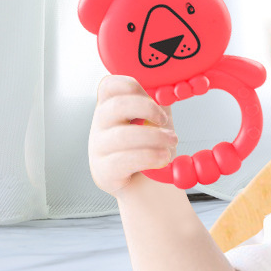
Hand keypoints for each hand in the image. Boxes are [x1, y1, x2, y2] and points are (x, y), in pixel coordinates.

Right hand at [89, 75, 177, 195]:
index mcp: (110, 108)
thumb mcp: (155, 121)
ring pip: (122, 135)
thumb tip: (165, 90)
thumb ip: (157, 103)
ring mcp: (98, 149)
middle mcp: (99, 125)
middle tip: (165, 121)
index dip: (132, 86)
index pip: (109, 86)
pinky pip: (124, 160)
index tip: (154, 99)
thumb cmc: (151, 148)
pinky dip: (149, 157)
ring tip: (171, 142)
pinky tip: (163, 158)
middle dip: (148, 109)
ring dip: (154, 137)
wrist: (149, 185)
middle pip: (115, 106)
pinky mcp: (103, 171)